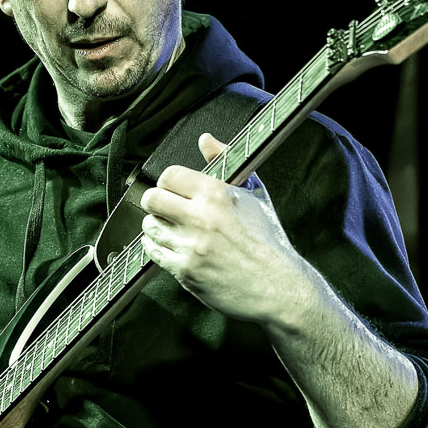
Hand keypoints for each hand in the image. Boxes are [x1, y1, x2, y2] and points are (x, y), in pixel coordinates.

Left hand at [138, 131, 314, 326]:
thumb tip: (206, 140)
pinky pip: (153, 252)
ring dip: (157, 225)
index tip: (174, 189)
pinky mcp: (184, 271)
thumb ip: (225, 162)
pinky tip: (171, 246)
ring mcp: (190, 247)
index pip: (169, 175)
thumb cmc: (267, 241)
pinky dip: (157, 247)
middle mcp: (200, 219)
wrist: (277, 286)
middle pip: (151, 199)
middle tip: (166, 208)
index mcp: (217, 195)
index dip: (169, 182)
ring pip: (150, 226)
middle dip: (156, 201)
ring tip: (173, 229)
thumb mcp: (253, 194)